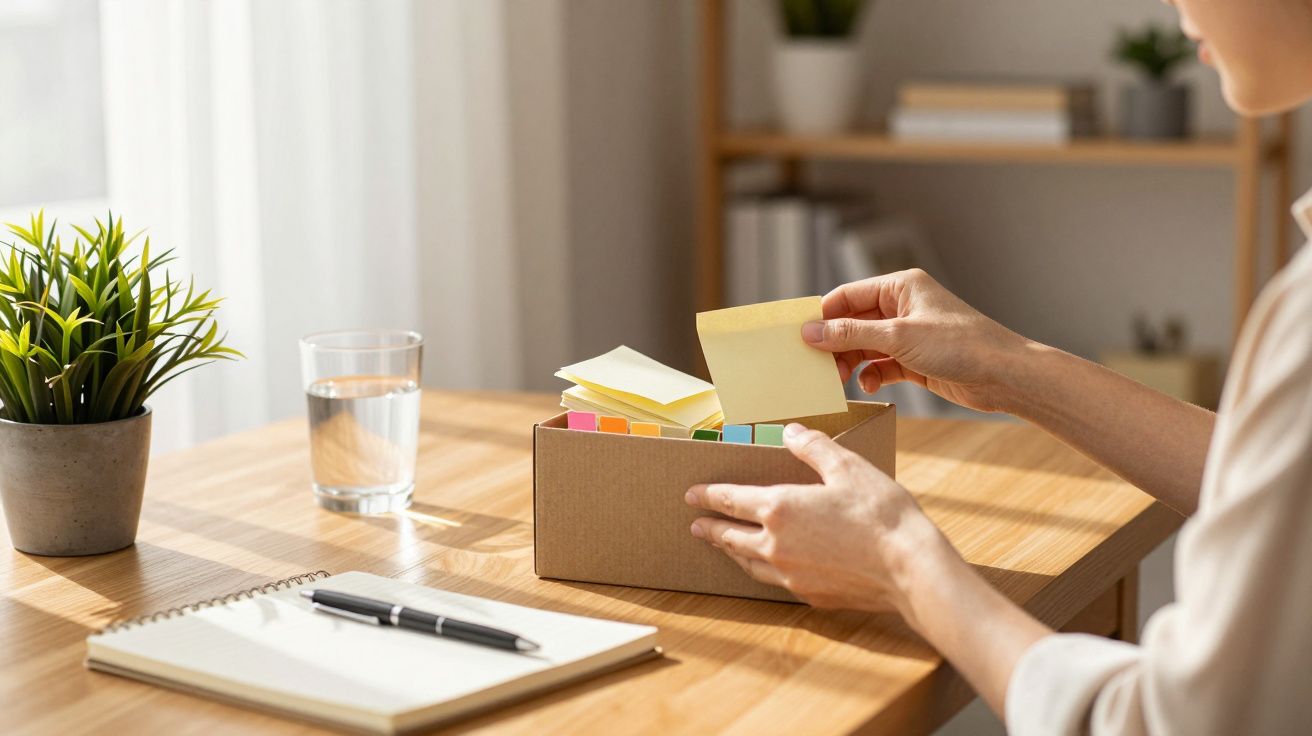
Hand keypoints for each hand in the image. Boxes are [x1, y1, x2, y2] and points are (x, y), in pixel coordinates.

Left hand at [686, 423, 957, 614]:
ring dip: (732, 552)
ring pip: (748, 563)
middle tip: (696, 525)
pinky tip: (768, 566)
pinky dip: (761, 569)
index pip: (730, 500)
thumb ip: (813, 447)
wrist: (909, 568)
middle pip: (731, 536)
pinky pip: (774, 581)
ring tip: (724, 546)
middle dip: (711, 528)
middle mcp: (776, 545)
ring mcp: (790, 574)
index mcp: (779, 508)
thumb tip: (790, 431)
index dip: (708, 496)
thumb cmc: (881, 514)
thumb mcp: (847, 467)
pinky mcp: (810, 595)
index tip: (690, 495)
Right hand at [802, 268, 1032, 412]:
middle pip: (853, 322)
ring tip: (840, 378)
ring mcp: (909, 334)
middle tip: (818, 365)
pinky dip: (871, 374)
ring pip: (864, 345)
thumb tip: (811, 332)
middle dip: (835, 343)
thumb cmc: (960, 345)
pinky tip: (870, 385)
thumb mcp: (898, 336)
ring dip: (851, 361)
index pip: (848, 295)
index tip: (800, 337)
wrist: (1004, 375)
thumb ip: (851, 333)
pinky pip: (881, 364)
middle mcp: (902, 307)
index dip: (823, 315)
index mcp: (900, 286)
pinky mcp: (915, 360)